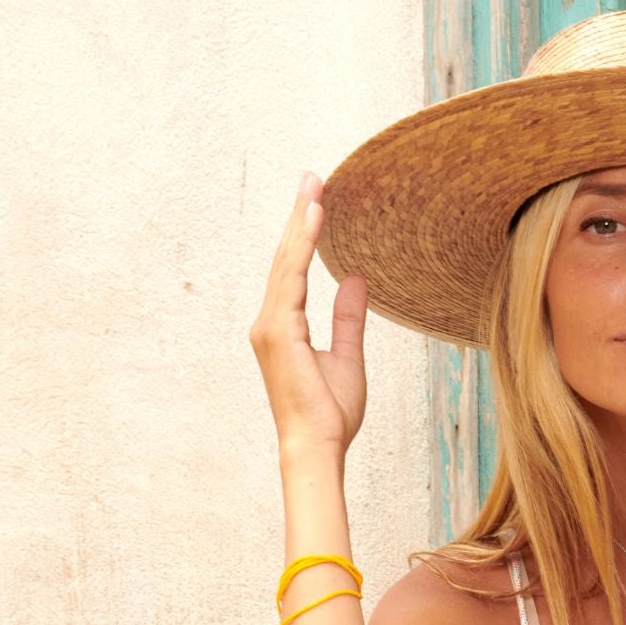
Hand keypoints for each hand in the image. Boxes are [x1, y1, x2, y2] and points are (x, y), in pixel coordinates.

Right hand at [249, 172, 368, 458]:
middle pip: (284, 259)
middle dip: (298, 217)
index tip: (315, 201)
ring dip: (300, 222)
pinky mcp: (277, 332)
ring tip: (313, 187)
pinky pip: (290, 278)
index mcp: (284, 329)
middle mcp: (269, 323)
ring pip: (285, 262)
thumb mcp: (347, 358)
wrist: (316, 446)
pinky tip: (313, 219)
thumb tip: (355, 279)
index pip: (293, 271)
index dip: (304, 235)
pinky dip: (301, 247)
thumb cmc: (329, 415)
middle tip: (311, 178)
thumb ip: (348, 318)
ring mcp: (269, 327)